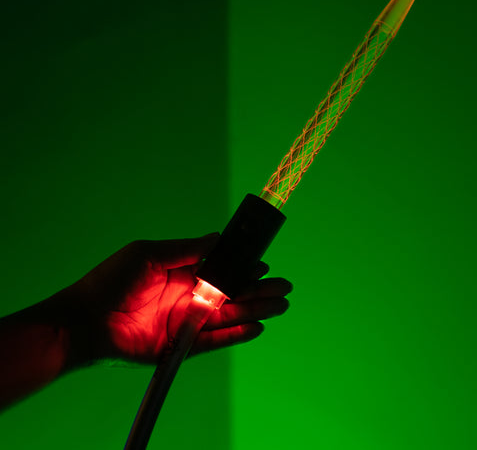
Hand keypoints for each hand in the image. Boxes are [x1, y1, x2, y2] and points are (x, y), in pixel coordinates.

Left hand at [73, 234, 291, 364]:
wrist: (84, 320)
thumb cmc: (112, 280)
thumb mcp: (150, 253)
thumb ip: (186, 248)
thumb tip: (218, 238)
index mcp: (182, 274)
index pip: (221, 271)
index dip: (243, 268)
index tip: (264, 264)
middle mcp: (188, 298)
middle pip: (231, 295)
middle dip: (258, 291)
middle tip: (284, 288)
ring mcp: (186, 323)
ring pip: (229, 317)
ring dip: (256, 311)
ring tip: (281, 305)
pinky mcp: (180, 346)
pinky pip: (214, 341)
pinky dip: (236, 335)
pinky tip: (257, 327)